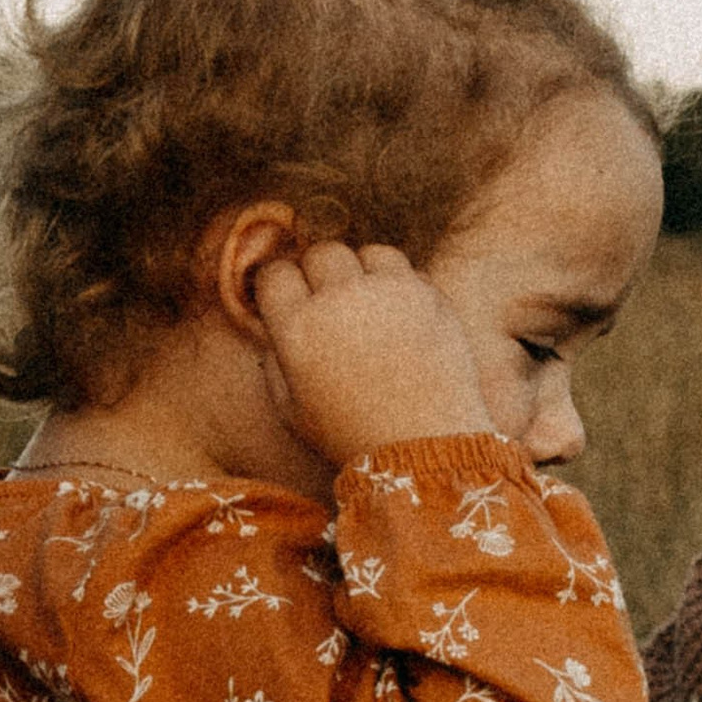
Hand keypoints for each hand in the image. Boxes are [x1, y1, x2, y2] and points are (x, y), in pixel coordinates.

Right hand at [253, 240, 493, 469]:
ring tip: (368, 305)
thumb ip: (274, 360)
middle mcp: (342, 299)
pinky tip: (399, 314)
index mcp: (299, 327)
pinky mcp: (429, 296)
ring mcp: (390, 293)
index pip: (275, 273)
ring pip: (366, 253)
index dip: (279, 286)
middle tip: (330, 302)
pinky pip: (405, 269)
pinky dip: (399, 284)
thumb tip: (272, 324)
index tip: (288, 300)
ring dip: (362, 272)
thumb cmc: (351, 435)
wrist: (426, 448)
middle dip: (320, 274)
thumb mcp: (291, 409)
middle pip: (321, 253)